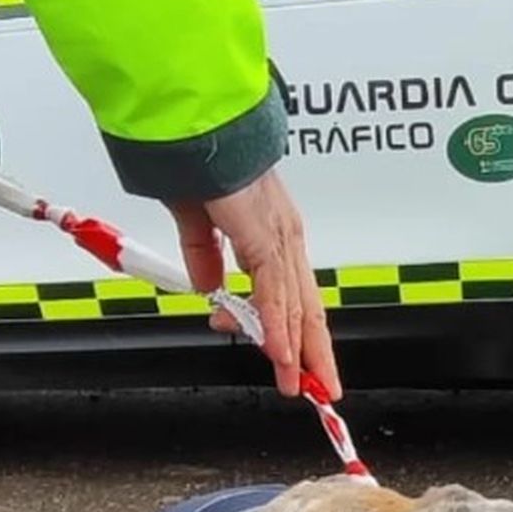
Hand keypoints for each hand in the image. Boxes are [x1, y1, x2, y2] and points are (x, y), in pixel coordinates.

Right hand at [167, 170, 340, 399]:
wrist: (192, 123)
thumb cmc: (195, 157)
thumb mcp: (197, 220)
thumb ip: (204, 255)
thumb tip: (209, 289)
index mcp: (272, 232)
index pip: (292, 295)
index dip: (295, 333)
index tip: (295, 363)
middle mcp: (284, 236)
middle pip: (306, 307)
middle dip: (313, 352)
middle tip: (320, 388)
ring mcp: (278, 235)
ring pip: (296, 305)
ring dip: (296, 350)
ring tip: (299, 384)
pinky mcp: (263, 233)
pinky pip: (274, 289)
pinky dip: (277, 324)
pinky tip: (281, 352)